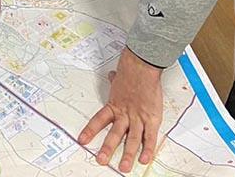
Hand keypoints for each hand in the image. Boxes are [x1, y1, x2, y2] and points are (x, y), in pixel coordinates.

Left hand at [78, 48, 163, 171]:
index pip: (98, 120)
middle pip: (114, 134)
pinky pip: (150, 137)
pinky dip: (148, 149)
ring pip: (132, 140)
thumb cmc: (132, 72)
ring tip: (124, 167)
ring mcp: (138, 118)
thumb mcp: (120, 79)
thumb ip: (116, 82)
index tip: (82, 140)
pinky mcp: (152, 119)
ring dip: (128, 155)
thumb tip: (113, 76)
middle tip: (101, 161)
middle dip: (107, 149)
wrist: (143, 67)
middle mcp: (125, 114)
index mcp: (114, 106)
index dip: (90, 131)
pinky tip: (144, 159)